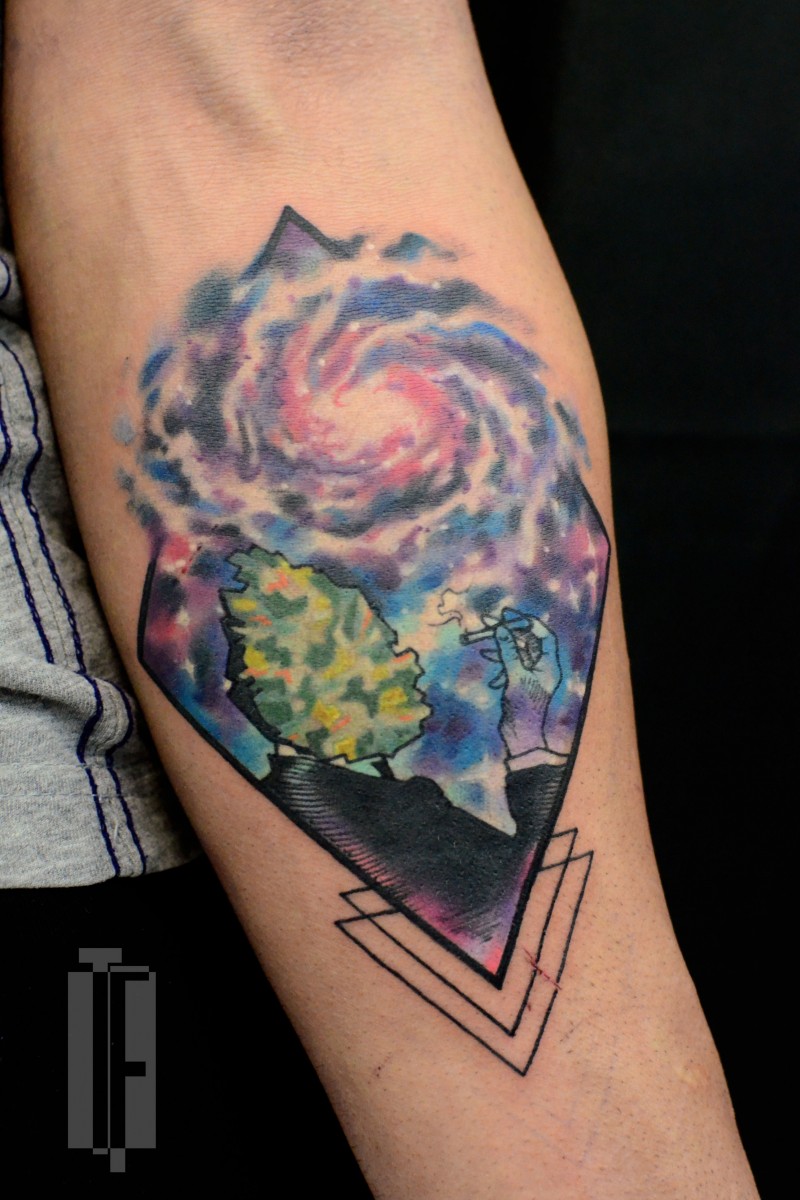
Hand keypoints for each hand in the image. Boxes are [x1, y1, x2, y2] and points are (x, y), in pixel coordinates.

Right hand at [484, 608, 561, 757]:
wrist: (520, 736)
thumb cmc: (523, 707)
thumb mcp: (515, 675)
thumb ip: (508, 650)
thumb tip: (501, 628)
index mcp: (550, 665)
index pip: (544, 635)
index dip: (528, 622)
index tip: (510, 615)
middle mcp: (544, 668)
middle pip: (529, 641)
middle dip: (511, 631)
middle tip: (492, 621)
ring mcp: (533, 676)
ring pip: (518, 651)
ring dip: (503, 644)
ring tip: (485, 636)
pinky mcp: (521, 683)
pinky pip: (512, 663)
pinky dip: (501, 658)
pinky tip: (487, 655)